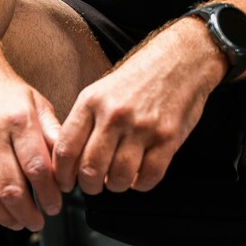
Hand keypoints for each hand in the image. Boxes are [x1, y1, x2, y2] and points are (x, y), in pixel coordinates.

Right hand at [0, 63, 63, 231]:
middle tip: (38, 221)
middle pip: (11, 188)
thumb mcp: (38, 103)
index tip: (55, 205)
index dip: (49, 194)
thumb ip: (54, 135)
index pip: (37, 168)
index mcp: (19, 121)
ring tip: (18, 222)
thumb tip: (70, 166)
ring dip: (4, 217)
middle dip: (28, 212)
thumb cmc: (5, 89)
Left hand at [52, 21, 225, 195]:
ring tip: (118, 179)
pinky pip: (149, 177)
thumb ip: (85, 122)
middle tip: (93, 186)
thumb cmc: (139, 77)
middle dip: (89, 186)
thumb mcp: (101, 90)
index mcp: (91, 101)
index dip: (63, 174)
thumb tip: (70, 160)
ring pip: (119, 177)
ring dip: (116, 186)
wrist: (182, 59)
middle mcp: (114, 115)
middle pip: (90, 169)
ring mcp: (142, 127)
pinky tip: (140, 176)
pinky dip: (142, 184)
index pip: (66, 148)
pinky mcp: (167, 137)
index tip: (67, 183)